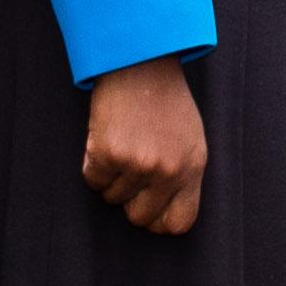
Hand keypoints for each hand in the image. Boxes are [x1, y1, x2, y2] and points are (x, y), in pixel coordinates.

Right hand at [83, 55, 207, 234]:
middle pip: (140, 218)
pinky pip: (93, 180)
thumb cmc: (164, 100)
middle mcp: (167, 170)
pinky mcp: (108, 154)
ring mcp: (137, 164)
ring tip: (121, 144)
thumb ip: (183, 177)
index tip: (147, 209)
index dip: (159, 223)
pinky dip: (94, 165)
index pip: (179, 223)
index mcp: (192, 168)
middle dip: (129, 201)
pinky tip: (105, 138)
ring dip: (111, 177)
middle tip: (128, 172)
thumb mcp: (191, 139)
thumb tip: (166, 216)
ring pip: (112, 199)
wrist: (139, 62)